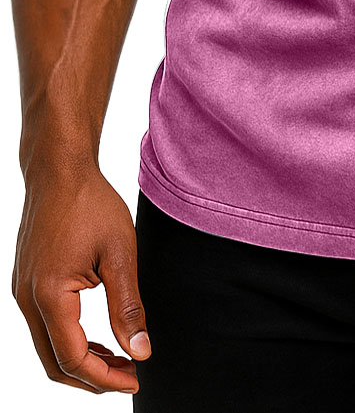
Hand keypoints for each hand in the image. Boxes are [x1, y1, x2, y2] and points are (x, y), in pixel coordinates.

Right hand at [12, 164, 150, 393]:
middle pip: (54, 362)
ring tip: (118, 357)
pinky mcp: (25, 281)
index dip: (105, 378)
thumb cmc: (90, 203)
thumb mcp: (119, 253)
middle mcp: (26, 299)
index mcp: (48, 295)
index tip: (135, 379)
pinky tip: (96, 334)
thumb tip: (140, 350)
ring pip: (47, 346)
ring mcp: (21, 290)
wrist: (59, 169)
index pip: (73, 359)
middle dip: (92, 377)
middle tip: (128, 374)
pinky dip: (69, 338)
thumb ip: (128, 306)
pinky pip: (43, 325)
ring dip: (80, 359)